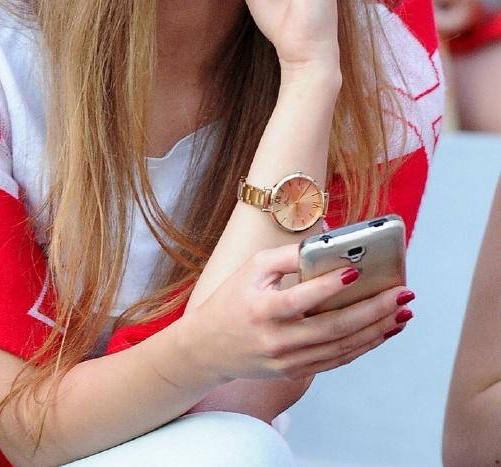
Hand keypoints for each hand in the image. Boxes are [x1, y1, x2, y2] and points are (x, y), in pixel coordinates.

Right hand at [182, 244, 412, 383]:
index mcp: (262, 309)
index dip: (330, 285)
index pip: (301, 298)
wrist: (209, 347)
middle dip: (372, 310)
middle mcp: (277, 339)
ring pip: (342, 347)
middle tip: (402, 293)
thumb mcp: (254, 268)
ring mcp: (289, 360)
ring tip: (403, 311)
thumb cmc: (234, 298)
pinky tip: (384, 330)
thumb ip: (290, 254)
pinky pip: (337, 360)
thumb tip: (329, 239)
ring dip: (377, 330)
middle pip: (333, 327)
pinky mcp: (297, 372)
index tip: (359, 270)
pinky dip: (364, 346)